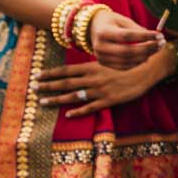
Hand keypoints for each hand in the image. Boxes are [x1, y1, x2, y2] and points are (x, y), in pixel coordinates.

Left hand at [34, 59, 161, 117]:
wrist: (145, 72)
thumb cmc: (126, 66)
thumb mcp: (107, 62)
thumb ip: (92, 67)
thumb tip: (77, 70)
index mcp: (92, 67)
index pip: (65, 70)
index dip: (50, 73)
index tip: (36, 75)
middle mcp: (92, 78)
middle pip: (65, 83)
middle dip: (47, 86)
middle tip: (32, 88)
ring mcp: (99, 90)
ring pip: (74, 95)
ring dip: (56, 99)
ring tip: (42, 102)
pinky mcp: (108, 100)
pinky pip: (90, 107)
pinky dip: (78, 111)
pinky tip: (67, 114)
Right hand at [86, 9, 160, 69]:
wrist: (91, 28)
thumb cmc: (111, 22)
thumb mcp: (122, 20)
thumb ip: (137, 29)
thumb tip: (155, 37)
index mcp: (103, 32)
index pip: (126, 36)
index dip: (144, 36)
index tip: (159, 35)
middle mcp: (100, 46)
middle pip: (127, 51)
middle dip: (147, 48)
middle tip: (161, 43)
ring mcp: (100, 57)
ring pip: (127, 61)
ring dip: (145, 56)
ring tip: (157, 48)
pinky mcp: (103, 63)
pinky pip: (124, 67)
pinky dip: (137, 63)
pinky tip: (147, 55)